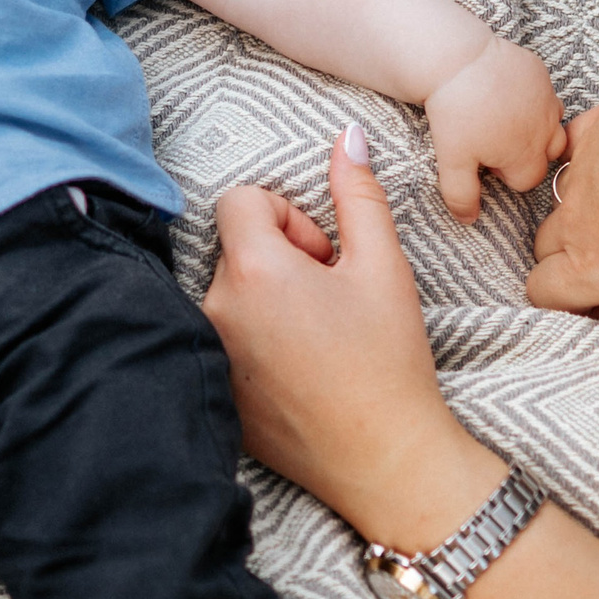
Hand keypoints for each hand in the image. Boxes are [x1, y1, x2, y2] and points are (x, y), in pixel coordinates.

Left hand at [204, 128, 505, 550]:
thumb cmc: (389, 361)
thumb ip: (358, 194)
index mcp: (252, 271)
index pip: (240, 201)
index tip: (323, 257)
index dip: (287, 219)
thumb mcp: (383, 267)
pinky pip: (221, 339)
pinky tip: (298, 372)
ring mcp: (208, 353)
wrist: (386, 461)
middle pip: (233, 248)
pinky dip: (252, 342)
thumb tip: (347, 137)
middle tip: (328, 299)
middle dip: (278, 259)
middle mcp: (214, 309)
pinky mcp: (213, 389)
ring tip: (315, 337)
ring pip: (227, 294)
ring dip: (264, 300)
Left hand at [423, 36, 567, 221]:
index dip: (504, 174)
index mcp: (527, 155)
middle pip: (549, 154)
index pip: (528, 181)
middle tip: (494, 139)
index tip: (484, 160)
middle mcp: (546, 129)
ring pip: (552, 123)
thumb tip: (469, 220)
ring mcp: (547, 99)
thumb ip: (462, 195)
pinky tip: (504, 92)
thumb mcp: (452, 161)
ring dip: (535, 126)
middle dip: (527, 153)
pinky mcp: (541, 73)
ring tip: (503, 118)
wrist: (456, 59)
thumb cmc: (454, 113)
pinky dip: (531, 98)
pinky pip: (545, 93)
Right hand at [526, 82, 598, 320]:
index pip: (541, 293)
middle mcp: (577, 222)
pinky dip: (588, 169)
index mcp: (596, 264)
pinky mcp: (589, 133)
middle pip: (544, 252)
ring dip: (586, 220)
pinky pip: (571, 157)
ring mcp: (578, 173)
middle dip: (573, 263)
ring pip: (561, 206)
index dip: (568, 304)